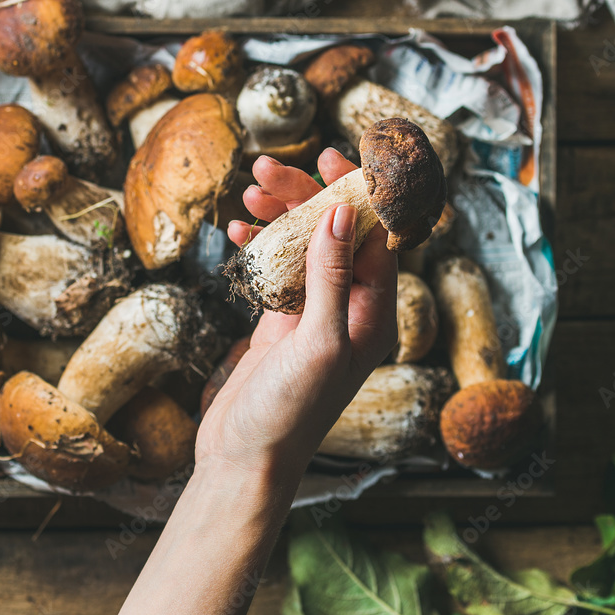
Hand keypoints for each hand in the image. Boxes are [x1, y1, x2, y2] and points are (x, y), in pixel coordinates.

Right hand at [195, 148, 397, 481]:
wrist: (246, 457)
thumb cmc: (290, 411)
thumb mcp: (318, 341)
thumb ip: (329, 276)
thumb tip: (342, 212)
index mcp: (375, 313)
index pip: (376, 237)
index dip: (357, 193)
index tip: (330, 157)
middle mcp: (349, 308)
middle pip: (335, 234)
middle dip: (306, 198)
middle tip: (267, 170)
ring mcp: (314, 312)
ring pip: (303, 246)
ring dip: (279, 216)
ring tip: (249, 190)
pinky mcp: (282, 320)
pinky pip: (276, 268)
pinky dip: (259, 245)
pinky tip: (237, 229)